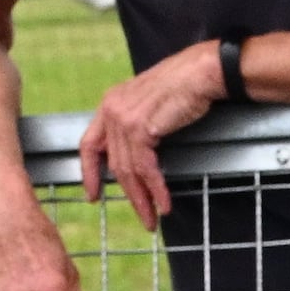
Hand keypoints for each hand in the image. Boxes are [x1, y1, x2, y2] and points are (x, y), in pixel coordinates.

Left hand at [77, 40, 228, 229]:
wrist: (200, 73)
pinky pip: (145, 167)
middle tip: (142, 217)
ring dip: (143, 198)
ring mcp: (124, 118)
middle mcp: (112, 110)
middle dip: (128, 195)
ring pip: (128, 170)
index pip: (89, 144)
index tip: (92, 195)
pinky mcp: (142, 127)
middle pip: (113, 164)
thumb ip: (137, 124)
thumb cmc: (183, 86)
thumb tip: (138, 154)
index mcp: (110, 103)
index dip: (89, 172)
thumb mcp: (150, 104)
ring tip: (154, 217)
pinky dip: (155, 188)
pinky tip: (164, 201)